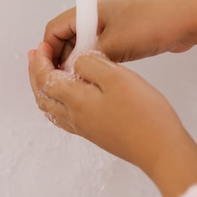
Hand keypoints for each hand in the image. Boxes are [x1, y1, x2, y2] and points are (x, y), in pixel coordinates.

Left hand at [28, 42, 196, 196]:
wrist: (160, 149)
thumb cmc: (144, 115)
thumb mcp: (117, 77)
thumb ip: (91, 65)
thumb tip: (76, 62)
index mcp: (76, 101)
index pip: (45, 79)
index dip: (40, 61)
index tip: (41, 47)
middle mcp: (75, 117)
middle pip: (43, 95)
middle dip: (35, 73)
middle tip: (35, 56)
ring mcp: (85, 128)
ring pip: (51, 108)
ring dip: (44, 88)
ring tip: (46, 73)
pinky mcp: (96, 133)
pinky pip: (64, 116)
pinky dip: (57, 101)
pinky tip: (68, 96)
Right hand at [43, 0, 196, 67]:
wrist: (187, 19)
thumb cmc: (153, 22)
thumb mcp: (114, 44)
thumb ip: (88, 58)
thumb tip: (72, 71)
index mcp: (90, 9)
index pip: (55, 28)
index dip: (48, 50)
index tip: (48, 69)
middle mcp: (99, 14)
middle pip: (69, 36)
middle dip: (63, 57)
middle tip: (63, 79)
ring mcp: (113, 23)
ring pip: (87, 44)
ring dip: (82, 60)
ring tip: (81, 79)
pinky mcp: (126, 33)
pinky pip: (103, 47)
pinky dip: (98, 60)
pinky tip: (101, 74)